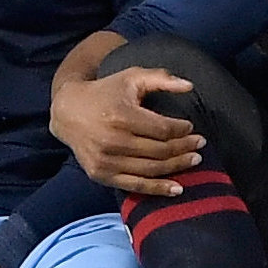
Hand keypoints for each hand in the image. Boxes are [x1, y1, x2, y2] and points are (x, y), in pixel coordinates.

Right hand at [51, 53, 208, 196]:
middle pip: (160, 151)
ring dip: (177, 167)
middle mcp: (113, 140)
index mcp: (122, 116)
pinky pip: (135, 185)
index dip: (182, 130)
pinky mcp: (101, 174)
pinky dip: (158, 189)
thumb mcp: (131, 78)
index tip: (192, 127)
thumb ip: (161, 78)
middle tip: (200, 145)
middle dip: (184, 148)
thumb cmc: (105, 92)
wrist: (67, 112)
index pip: (163, 129)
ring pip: (151, 169)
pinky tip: (177, 188)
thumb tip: (190, 86)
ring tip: (194, 161)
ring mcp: (106, 161)